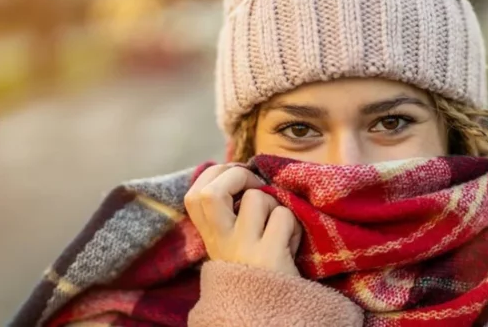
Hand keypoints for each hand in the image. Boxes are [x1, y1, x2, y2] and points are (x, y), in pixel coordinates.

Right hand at [184, 164, 302, 276]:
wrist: (270, 318)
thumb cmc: (258, 274)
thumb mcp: (235, 246)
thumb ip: (230, 217)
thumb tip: (242, 175)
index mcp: (211, 238)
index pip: (194, 195)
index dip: (215, 175)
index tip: (236, 179)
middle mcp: (221, 243)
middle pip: (211, 192)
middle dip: (238, 175)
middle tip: (256, 187)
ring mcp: (243, 250)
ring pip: (257, 197)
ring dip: (275, 204)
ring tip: (278, 226)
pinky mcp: (268, 256)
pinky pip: (284, 216)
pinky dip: (293, 224)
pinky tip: (291, 244)